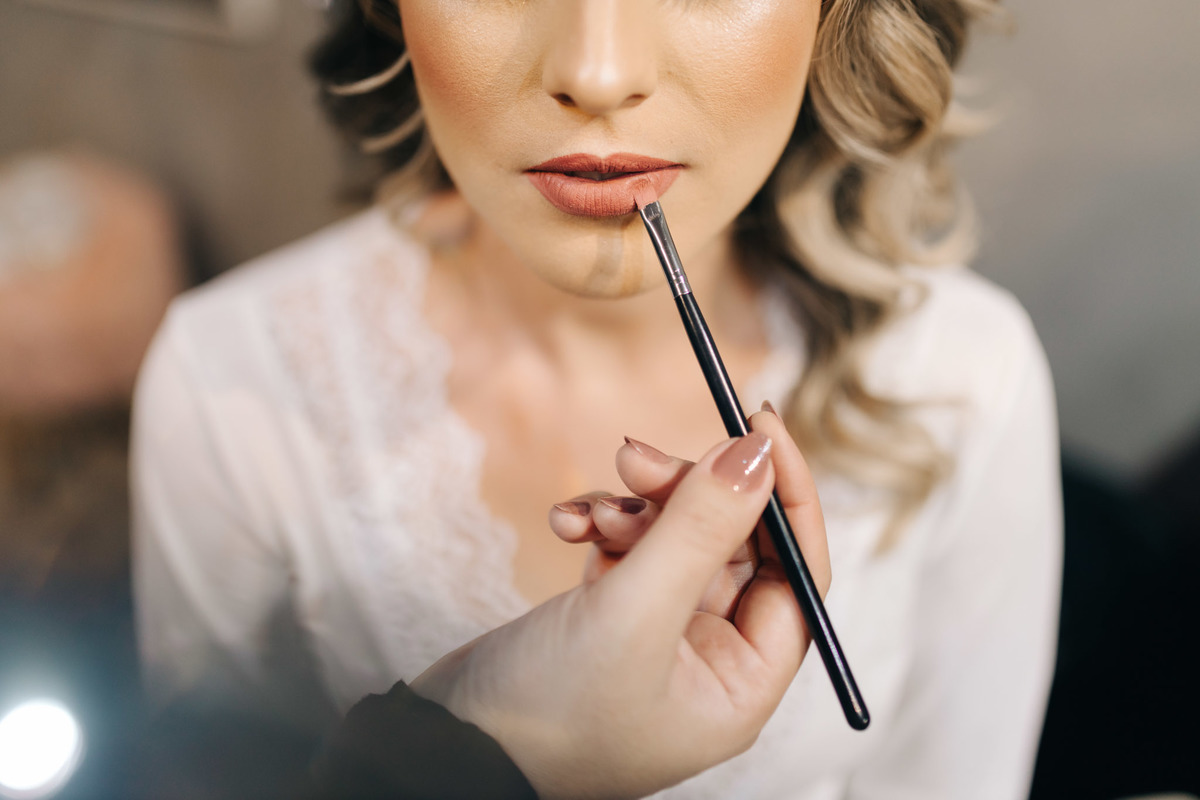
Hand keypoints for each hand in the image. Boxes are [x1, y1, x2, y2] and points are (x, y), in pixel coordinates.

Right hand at [411, 410, 829, 799]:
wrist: (449, 747)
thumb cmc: (546, 712)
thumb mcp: (631, 613)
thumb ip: (700, 529)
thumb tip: (758, 454)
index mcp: (741, 683)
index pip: (797, 572)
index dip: (786, 495)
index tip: (761, 423)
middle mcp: (710, 661)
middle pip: (731, 544)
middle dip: (686, 492)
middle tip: (635, 456)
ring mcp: (659, 637)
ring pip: (675, 538)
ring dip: (634, 508)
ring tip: (591, 511)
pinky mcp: (612, 618)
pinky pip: (627, 550)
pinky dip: (600, 525)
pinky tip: (566, 524)